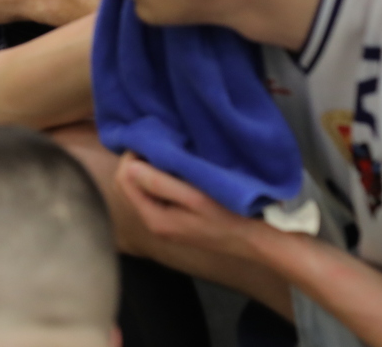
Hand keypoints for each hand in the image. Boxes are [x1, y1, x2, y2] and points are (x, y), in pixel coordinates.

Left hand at [116, 155, 266, 260]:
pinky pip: (158, 192)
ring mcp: (166, 221)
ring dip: (150, 167)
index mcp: (154, 218)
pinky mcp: (177, 218)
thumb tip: (129, 166)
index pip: (123, 181)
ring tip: (168, 152)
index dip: (131, 157)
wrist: (257, 240)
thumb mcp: (195, 198)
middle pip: (130, 184)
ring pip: (144, 187)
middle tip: (159, 144)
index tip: (152, 142)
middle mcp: (154, 222)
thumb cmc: (230, 218)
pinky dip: (162, 176)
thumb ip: (160, 184)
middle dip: (138, 161)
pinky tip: (177, 167)